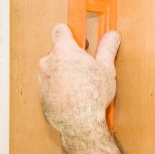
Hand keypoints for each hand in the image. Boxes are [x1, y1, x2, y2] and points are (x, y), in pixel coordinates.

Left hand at [38, 24, 120, 138]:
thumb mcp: (106, 68)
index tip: (78, 37)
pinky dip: (60, 88)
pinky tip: (75, 96)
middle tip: (85, 65)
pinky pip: (51, 86)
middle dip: (70, 57)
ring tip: (82, 84)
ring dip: (64, 73)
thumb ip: (107, 48)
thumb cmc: (92, 95)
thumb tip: (112, 36)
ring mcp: (42, 79)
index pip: (60, 30)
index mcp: (64, 51)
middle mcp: (48, 62)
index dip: (70, 32)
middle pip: (57, 52)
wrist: (79, 123)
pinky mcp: (42, 95)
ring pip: (53, 70)